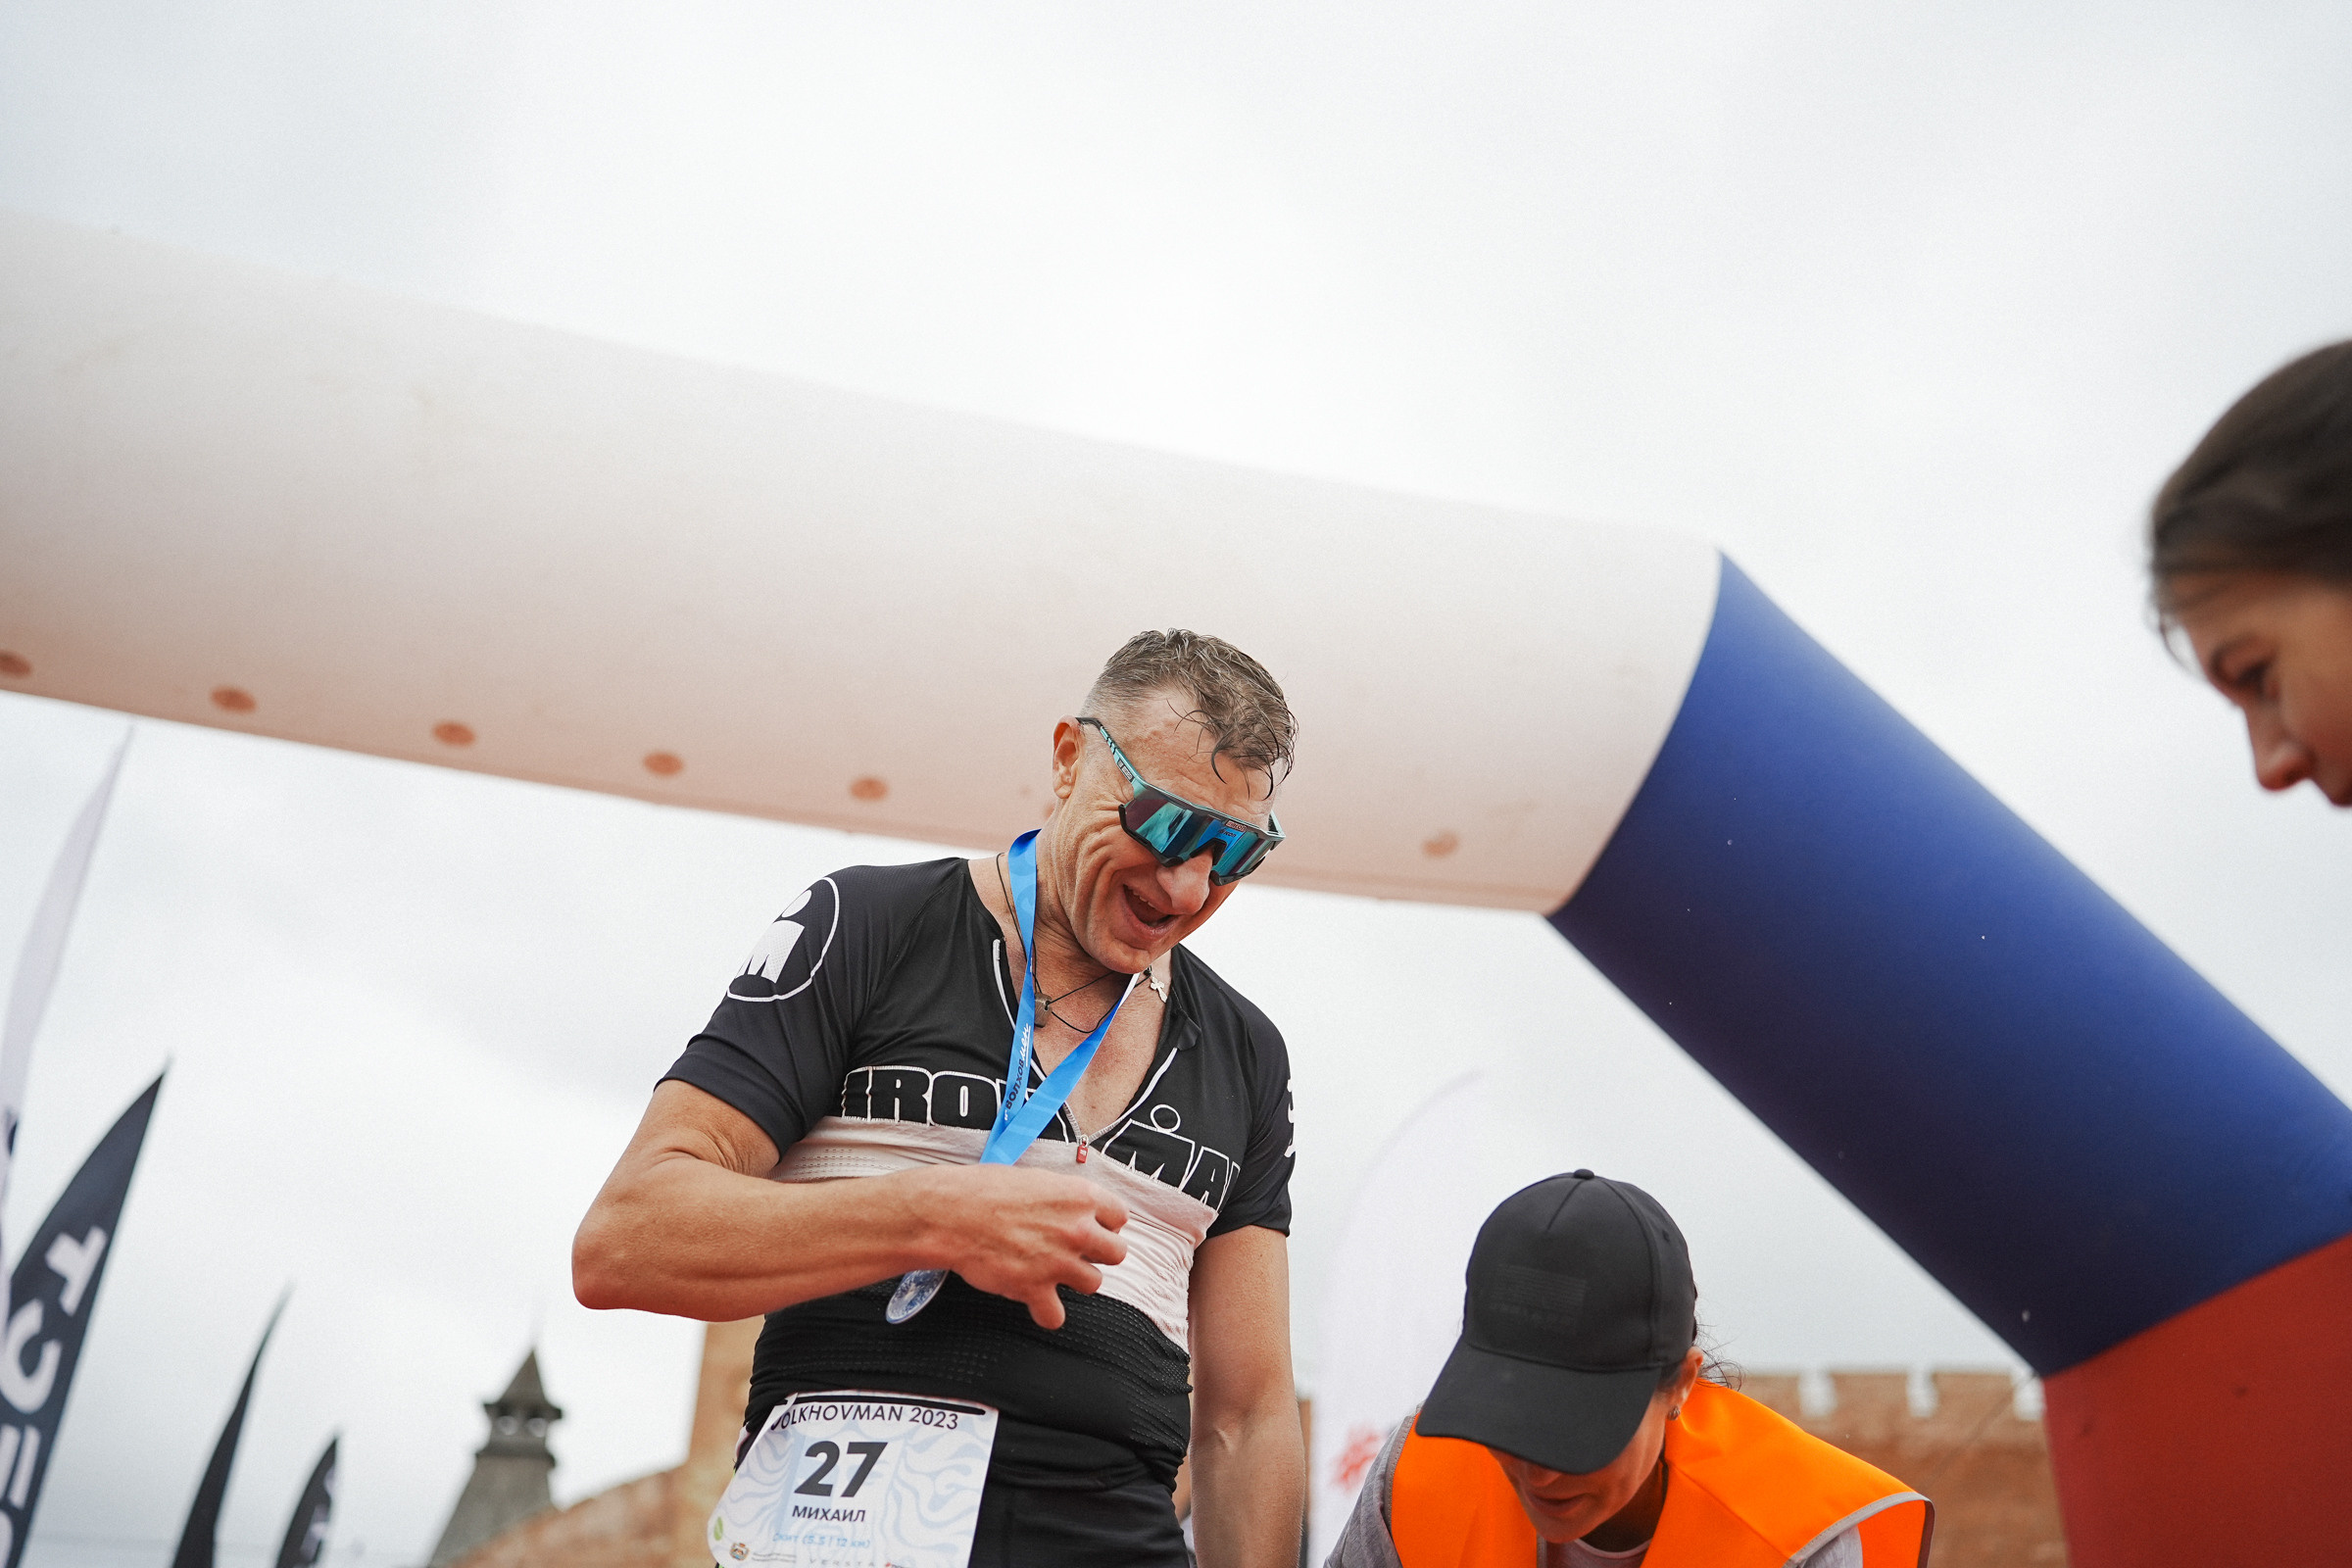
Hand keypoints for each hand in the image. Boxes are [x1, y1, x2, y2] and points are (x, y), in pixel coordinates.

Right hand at [903, 1164, 1129, 1328]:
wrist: (950, 1213)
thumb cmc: (985, 1190)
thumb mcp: (1036, 1180)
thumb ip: (1065, 1198)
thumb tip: (1077, 1210)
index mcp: (1080, 1196)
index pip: (1119, 1216)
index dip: (1104, 1224)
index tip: (1089, 1227)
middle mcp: (1077, 1229)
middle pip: (1117, 1254)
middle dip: (1097, 1254)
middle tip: (1072, 1251)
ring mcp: (1058, 1262)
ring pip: (1093, 1284)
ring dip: (1073, 1281)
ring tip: (1050, 1271)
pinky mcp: (1034, 1288)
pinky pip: (1056, 1317)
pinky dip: (1045, 1313)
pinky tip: (1034, 1300)